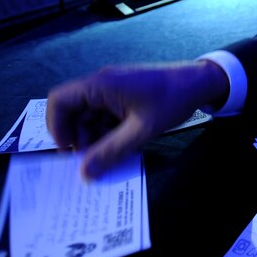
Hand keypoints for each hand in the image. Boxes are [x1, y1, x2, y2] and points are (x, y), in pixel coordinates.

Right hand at [46, 59, 228, 179]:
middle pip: (72, 110)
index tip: (71, 150)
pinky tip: (121, 144)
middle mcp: (102, 83)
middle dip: (79, 136)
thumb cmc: (171, 100)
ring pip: (89, 115)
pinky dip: (107, 130)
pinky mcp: (123, 94)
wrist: (199, 82)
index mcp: (101, 84)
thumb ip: (111, 151)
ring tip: (111, 153)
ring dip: (94, 135)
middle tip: (93, 159)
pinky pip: (104, 113)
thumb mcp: (141, 131)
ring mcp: (113, 88)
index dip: (57, 127)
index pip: (59, 100)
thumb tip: (84, 173)